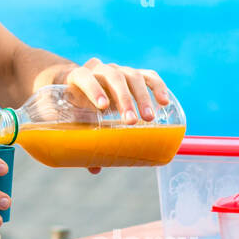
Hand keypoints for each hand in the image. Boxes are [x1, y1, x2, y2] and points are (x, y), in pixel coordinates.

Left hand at [34, 59, 171, 174]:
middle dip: (123, 99)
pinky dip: (158, 87)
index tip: (102, 107)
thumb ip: (82, 140)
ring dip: (142, 97)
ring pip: (133, 76)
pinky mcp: (135, 74)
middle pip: (113, 77)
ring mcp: (119, 70)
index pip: (84, 77)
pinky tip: (164, 102)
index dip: (93, 89)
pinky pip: (148, 76)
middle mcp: (100, 70)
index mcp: (78, 77)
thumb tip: (95, 168)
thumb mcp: (74, 118)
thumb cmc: (76, 105)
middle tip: (131, 121)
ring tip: (149, 118)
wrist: (81, 84)